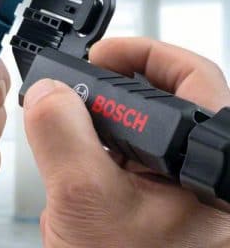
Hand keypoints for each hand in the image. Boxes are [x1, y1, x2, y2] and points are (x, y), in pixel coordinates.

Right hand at [24, 37, 229, 247]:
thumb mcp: (87, 206)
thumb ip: (62, 136)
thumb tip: (47, 91)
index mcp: (212, 162)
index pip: (189, 77)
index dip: (140, 53)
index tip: (98, 54)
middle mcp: (204, 170)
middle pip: (159, 100)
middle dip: (108, 92)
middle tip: (73, 94)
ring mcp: (180, 185)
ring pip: (138, 129)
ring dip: (99, 124)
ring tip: (71, 137)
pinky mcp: (159, 197)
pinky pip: (126, 155)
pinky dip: (98, 149)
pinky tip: (80, 167)